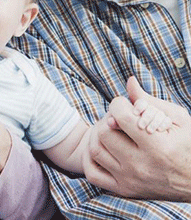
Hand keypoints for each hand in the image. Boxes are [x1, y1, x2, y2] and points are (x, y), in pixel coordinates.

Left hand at [84, 76, 190, 199]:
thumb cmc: (187, 146)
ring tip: (111, 132)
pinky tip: (104, 149)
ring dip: (98, 136)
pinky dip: (91, 159)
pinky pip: (92, 173)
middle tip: (118, 119)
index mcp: (158, 146)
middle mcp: (141, 165)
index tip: (126, 107)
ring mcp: (130, 180)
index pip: (120, 116)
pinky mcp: (123, 191)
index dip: (119, 104)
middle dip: (108, 119)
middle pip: (105, 132)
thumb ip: (150, 100)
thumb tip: (129, 81)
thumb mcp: (177, 120)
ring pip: (95, 150)